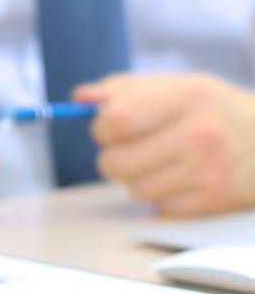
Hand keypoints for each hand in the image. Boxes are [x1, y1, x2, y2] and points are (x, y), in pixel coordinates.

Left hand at [80, 74, 254, 214]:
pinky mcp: (212, 200)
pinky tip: (180, 178)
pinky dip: (161, 195)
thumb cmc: (210, 110)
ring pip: (133, 189)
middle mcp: (200, 134)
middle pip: (115, 162)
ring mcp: (208, 170)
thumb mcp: (175, 86)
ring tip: (161, 161)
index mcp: (187, 97)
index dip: (102, 129)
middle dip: (113, 157)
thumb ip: (123, 90)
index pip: (117, 121)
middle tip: (132, 148)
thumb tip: (80, 98)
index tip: (109, 128)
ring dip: (137, 178)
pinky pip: (158, 206)